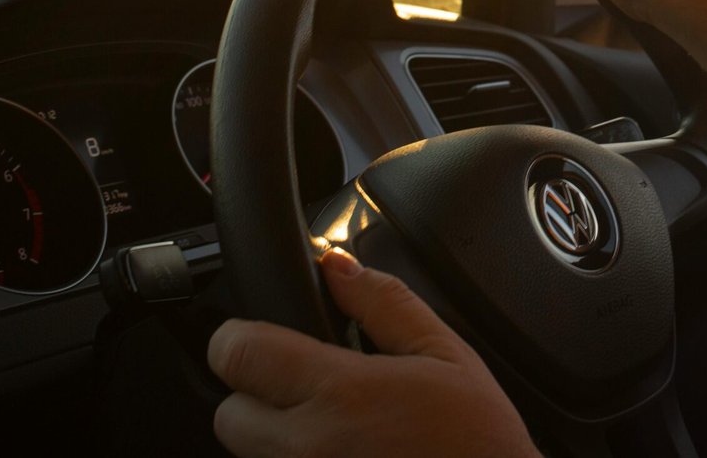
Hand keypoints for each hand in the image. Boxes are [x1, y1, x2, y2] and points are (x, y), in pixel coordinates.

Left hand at [208, 248, 537, 457]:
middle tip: (308, 387)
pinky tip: (345, 452)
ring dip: (277, 436)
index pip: (235, 352)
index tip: (265, 337)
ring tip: (336, 427)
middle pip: (228, 412)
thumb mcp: (445, 354)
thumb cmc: (478, 443)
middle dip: (257, 393)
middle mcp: (309, 448)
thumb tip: (338, 267)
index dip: (243, 336)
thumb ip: (385, 303)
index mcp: (341, 394)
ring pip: (250, 452)